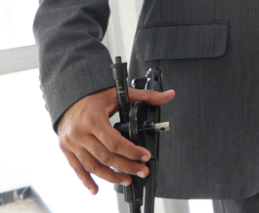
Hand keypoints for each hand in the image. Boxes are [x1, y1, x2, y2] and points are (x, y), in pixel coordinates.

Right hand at [57, 86, 174, 194]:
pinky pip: (77, 168)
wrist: (68, 98)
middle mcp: (80, 133)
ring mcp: (71, 143)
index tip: (145, 156)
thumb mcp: (119, 94)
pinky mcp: (66, 150)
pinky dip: (87, 180)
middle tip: (141, 171)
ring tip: (127, 180)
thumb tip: (168, 95)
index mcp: (93, 119)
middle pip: (105, 157)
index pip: (114, 142)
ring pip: (92, 166)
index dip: (132, 151)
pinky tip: (96, 189)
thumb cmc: (94, 96)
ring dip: (110, 176)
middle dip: (126, 167)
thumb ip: (146, 96)